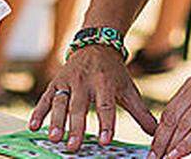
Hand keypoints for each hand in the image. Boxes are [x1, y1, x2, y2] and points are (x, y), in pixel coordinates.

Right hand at [28, 45, 156, 152]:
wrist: (97, 45)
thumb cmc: (114, 74)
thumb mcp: (128, 90)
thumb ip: (141, 113)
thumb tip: (156, 134)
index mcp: (106, 83)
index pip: (106, 106)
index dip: (106, 123)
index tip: (105, 141)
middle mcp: (85, 82)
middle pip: (80, 107)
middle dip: (76, 127)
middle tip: (73, 146)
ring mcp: (68, 82)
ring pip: (60, 102)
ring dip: (55, 121)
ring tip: (54, 138)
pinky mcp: (55, 83)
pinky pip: (45, 98)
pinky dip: (38, 112)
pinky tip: (33, 127)